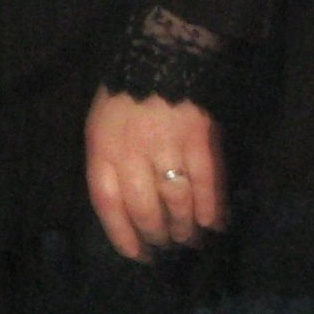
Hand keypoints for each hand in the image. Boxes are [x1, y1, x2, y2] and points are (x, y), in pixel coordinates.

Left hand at [84, 89, 224, 262]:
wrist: (160, 59)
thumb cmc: (124, 97)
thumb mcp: (100, 127)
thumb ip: (108, 163)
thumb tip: (122, 208)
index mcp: (102, 147)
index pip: (107, 203)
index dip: (122, 235)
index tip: (137, 254)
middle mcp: (132, 152)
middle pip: (145, 209)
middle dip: (157, 235)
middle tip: (167, 246)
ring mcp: (167, 147)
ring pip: (176, 203)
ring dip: (185, 228)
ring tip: (189, 238)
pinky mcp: (199, 141)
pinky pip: (206, 185)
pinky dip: (211, 209)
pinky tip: (213, 223)